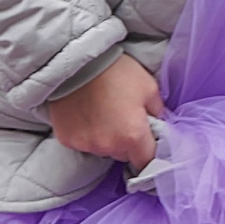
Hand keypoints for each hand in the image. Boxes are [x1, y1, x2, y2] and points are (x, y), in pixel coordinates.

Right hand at [47, 52, 163, 168]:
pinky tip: (87, 115)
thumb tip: (157, 124)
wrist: (78, 63)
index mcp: (132, 137)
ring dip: (106, 139)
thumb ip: (157, 112)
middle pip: (123, 155)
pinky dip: (87, 134)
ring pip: (103, 150)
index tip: (148, 143)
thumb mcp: (149, 88)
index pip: (146, 160)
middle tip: (125, 119)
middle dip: (128, 143)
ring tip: (104, 115)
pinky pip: (83, 143)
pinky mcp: (67, 140)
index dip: (149, 152)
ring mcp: (85, 145)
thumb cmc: (118, 73)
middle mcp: (108, 146)